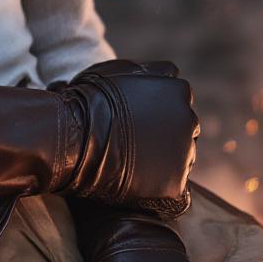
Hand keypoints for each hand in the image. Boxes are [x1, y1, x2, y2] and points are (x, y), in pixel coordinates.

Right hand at [53, 58, 199, 209]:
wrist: (74, 136)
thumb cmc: (91, 98)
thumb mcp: (123, 70)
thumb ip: (153, 71)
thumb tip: (173, 73)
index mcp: (178, 91)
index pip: (177, 101)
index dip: (156, 110)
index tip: (136, 118)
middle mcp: (188, 121)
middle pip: (183, 130)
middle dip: (165, 135)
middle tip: (134, 141)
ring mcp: (184, 155)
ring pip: (181, 159)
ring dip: (163, 161)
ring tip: (132, 162)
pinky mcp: (175, 186)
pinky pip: (176, 191)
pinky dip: (160, 190)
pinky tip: (138, 183)